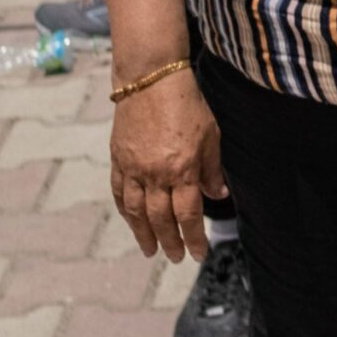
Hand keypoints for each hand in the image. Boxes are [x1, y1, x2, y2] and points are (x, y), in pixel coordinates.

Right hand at [108, 69, 227, 263]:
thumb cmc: (187, 103)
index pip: (188, 214)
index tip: (198, 253)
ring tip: (150, 249)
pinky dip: (124, 211)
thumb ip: (212, 169)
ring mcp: (133, 167)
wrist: (150, 78)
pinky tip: (131, 220)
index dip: (194, 237)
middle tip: (175, 257)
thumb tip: (218, 196)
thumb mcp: (210, 135)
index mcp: (182, 168)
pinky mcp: (118, 159)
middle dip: (170, 242)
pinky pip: (118, 192)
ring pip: (135, 211)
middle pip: (161, 219)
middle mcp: (155, 173)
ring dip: (143, 234)